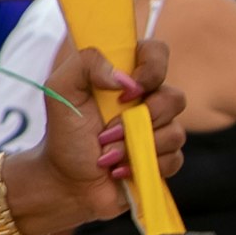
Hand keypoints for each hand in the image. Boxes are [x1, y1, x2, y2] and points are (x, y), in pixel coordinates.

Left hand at [5, 41, 185, 234]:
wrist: (66, 181)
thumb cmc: (64, 134)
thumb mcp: (60, 90)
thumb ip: (85, 64)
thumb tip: (123, 78)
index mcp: (126, 77)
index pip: (157, 52)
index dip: (152, 69)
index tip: (127, 91)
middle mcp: (148, 100)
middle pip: (174, 98)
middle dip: (137, 121)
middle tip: (105, 133)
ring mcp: (159, 130)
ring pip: (175, 132)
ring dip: (134, 147)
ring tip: (106, 155)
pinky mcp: (164, 159)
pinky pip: (175, 159)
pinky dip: (143, 166)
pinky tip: (119, 170)